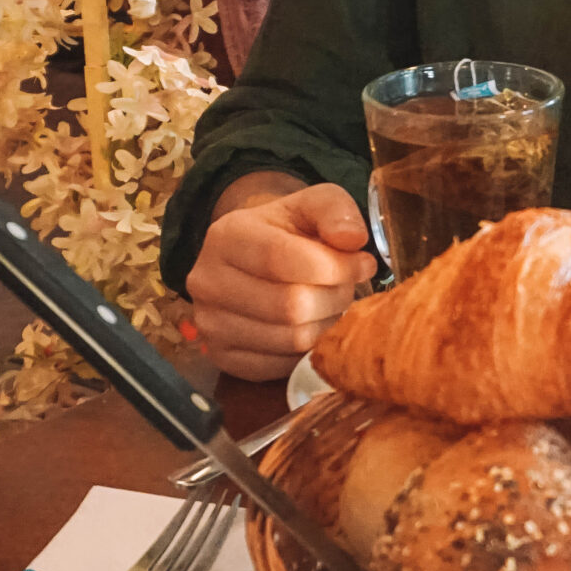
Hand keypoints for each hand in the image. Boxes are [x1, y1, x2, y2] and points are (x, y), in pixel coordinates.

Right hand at [184, 178, 379, 380]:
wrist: (253, 258)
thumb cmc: (288, 230)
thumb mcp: (313, 203)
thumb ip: (336, 211)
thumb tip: (353, 240)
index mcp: (227, 236)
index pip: (281, 259)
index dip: (334, 266)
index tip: (363, 264)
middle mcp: (208, 281)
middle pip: (291, 305)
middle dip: (335, 297)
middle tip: (348, 287)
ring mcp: (209, 324)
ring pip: (290, 339)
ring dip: (326, 325)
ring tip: (332, 305)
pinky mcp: (221, 358)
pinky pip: (279, 367)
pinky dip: (306, 351)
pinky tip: (312, 326)